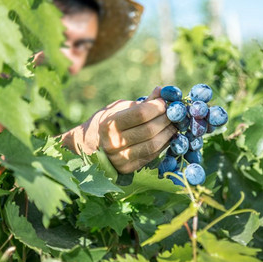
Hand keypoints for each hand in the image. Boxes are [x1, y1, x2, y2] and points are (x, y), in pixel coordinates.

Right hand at [61, 87, 176, 172]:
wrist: (88, 147)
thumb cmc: (106, 122)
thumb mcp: (119, 108)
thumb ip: (141, 103)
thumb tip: (162, 91)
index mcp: (109, 124)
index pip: (140, 114)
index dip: (157, 106)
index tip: (164, 102)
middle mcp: (113, 143)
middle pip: (149, 130)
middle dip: (166, 119)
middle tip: (174, 113)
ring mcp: (120, 159)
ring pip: (153, 145)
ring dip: (168, 133)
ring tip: (174, 124)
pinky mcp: (128, 169)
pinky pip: (152, 156)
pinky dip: (164, 145)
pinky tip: (167, 136)